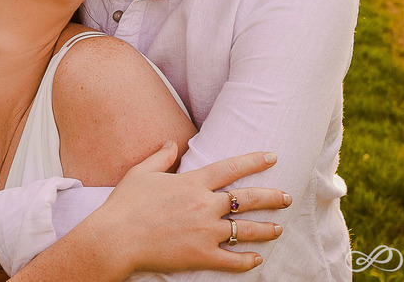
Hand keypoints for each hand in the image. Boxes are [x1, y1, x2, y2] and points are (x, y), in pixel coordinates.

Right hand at [85, 142, 289, 275]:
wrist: (117, 237)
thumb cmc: (126, 203)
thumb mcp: (141, 172)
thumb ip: (160, 157)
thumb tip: (172, 143)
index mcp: (191, 183)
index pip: (230, 168)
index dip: (253, 161)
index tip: (272, 157)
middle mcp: (205, 205)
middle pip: (247, 199)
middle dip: (271, 197)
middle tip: (286, 196)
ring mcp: (206, 231)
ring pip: (247, 230)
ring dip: (267, 229)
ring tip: (279, 228)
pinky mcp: (202, 255)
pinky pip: (234, 259)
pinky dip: (248, 260)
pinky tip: (257, 258)